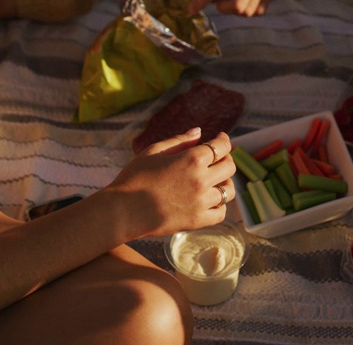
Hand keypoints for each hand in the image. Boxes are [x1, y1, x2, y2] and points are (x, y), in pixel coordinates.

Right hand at [105, 128, 237, 238]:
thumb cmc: (134, 178)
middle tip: (217, 159)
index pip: (221, 146)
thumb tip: (198, 132)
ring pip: (229, 190)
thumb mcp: (154, 151)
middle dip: (225, 159)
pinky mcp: (197, 221)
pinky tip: (210, 201)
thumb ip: (179, 140)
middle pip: (229, 166)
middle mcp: (201, 180)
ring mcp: (201, 202)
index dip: (224, 140)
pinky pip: (221, 213)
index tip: (221, 138)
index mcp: (191, 159)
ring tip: (215, 181)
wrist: (123, 211)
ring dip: (225, 182)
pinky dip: (220, 206)